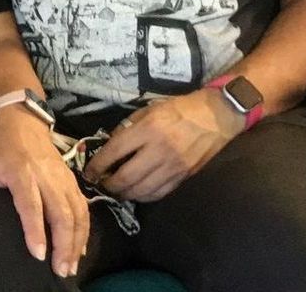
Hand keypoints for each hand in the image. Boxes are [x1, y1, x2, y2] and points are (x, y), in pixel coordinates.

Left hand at [0, 110, 89, 277]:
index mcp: (21, 172)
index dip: (36, 230)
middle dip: (64, 244)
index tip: (38, 255)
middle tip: (60, 270)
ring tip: (70, 267)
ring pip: (77, 212)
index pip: (31, 205)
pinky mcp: (72, 180)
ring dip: (76, 241)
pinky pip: (83, 207)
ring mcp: (63, 178)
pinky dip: (84, 230)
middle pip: (62, 213)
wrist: (21, 122)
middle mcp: (47, 176)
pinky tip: (79, 249)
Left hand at [83, 90, 240, 202]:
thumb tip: (110, 146)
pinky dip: (143, 196)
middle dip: (108, 185)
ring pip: (140, 191)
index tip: (89, 172)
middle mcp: (159, 150)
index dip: (97, 165)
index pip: (114, 152)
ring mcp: (172, 166)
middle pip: (125, 178)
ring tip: (117, 190)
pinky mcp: (183, 177)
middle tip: (102, 184)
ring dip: (124, 194)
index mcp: (148, 128)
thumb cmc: (180, 109)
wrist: (216, 117)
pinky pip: (158, 194)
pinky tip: (137, 192)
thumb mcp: (150, 109)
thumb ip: (129, 127)